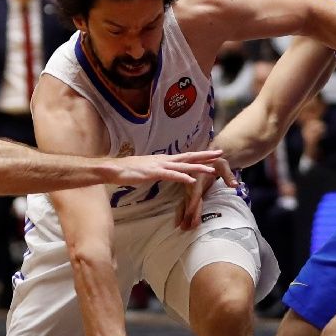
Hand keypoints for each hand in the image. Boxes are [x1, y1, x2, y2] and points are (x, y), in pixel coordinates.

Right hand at [102, 148, 221, 185]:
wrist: (114, 169)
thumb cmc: (129, 170)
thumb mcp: (148, 169)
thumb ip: (158, 170)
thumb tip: (165, 171)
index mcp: (164, 160)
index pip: (186, 156)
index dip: (200, 155)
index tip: (214, 153)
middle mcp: (164, 160)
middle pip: (189, 157)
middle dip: (205, 156)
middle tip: (221, 153)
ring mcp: (159, 166)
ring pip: (183, 167)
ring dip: (198, 168)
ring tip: (212, 170)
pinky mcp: (153, 173)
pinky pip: (171, 176)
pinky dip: (182, 178)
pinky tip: (192, 182)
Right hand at [176, 155, 237, 228]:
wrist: (208, 156)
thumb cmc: (217, 161)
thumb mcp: (223, 165)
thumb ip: (229, 176)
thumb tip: (235, 185)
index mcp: (198, 178)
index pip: (196, 193)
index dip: (193, 203)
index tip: (190, 213)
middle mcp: (192, 184)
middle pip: (189, 201)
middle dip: (188, 214)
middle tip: (186, 227)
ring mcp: (190, 189)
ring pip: (185, 203)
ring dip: (182, 215)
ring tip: (180, 228)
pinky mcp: (190, 192)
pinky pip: (185, 203)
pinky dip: (182, 212)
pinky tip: (179, 222)